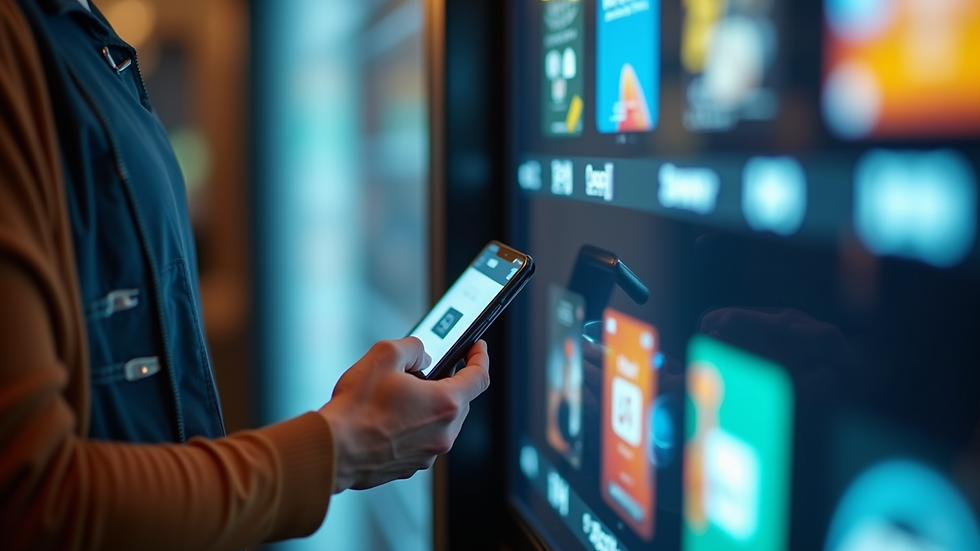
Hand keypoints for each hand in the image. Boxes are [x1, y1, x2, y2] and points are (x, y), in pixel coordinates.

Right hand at [318, 337, 489, 492]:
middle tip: (428, 368)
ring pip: (441, 421)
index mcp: (445, 404)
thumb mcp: (385, 355)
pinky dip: (415, 425)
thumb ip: (414, 347)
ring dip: (429, 405)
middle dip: (448, 381)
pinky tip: (391, 415)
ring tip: (400, 393)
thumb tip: (422, 354)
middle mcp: (443, 433)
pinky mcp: (412, 466)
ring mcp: (428, 453)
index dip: (480, 357)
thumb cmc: (356, 409)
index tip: (477, 348)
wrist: (332, 449)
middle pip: (460, 400)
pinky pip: (424, 439)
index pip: (479, 377)